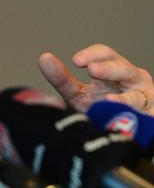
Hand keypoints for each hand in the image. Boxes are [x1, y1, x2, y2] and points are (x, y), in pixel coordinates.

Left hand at [38, 44, 152, 114]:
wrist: (122, 134)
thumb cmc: (103, 109)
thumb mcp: (80, 94)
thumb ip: (63, 79)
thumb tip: (44, 58)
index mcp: (115, 70)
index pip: (106, 54)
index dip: (92, 55)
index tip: (76, 61)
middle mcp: (133, 80)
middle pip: (123, 69)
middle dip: (108, 69)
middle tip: (92, 70)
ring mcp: (145, 99)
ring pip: (137, 95)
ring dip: (123, 97)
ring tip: (107, 99)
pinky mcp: (151, 118)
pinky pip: (143, 117)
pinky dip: (132, 118)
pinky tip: (121, 121)